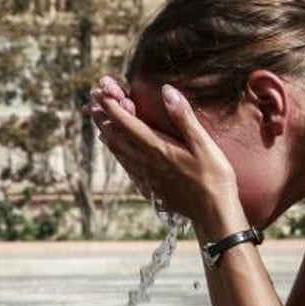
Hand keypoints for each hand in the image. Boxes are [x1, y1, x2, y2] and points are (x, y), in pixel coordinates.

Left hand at [86, 76, 243, 234]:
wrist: (213, 214)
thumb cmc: (213, 178)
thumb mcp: (203, 144)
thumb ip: (183, 117)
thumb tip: (166, 91)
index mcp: (157, 149)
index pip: (127, 123)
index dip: (111, 107)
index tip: (98, 92)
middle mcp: (146, 163)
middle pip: (117, 138)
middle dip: (103, 120)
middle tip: (90, 106)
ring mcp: (147, 177)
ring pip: (120, 154)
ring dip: (108, 137)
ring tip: (100, 127)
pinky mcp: (152, 188)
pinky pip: (128, 167)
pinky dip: (119, 155)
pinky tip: (120, 155)